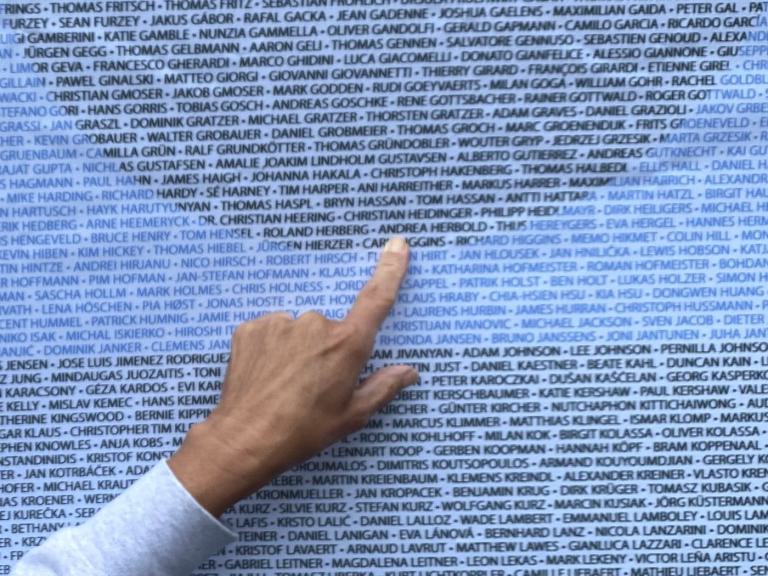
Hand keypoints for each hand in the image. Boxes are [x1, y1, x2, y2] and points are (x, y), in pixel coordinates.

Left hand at [167, 237, 416, 515]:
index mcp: (347, 344)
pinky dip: (271, 349)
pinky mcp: (251, 328)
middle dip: (326, 349)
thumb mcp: (351, 415)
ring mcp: (280, 323)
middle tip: (312, 385)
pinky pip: (270, 332)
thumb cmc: (304, 431)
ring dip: (296, 348)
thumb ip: (383, 387)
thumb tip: (409, 371)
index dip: (390, 270)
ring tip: (284, 384)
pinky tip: (265, 375)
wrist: (245, 439)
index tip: (397, 245)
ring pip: (298, 330)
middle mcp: (315, 324)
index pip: (376, 299)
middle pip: (330, 328)